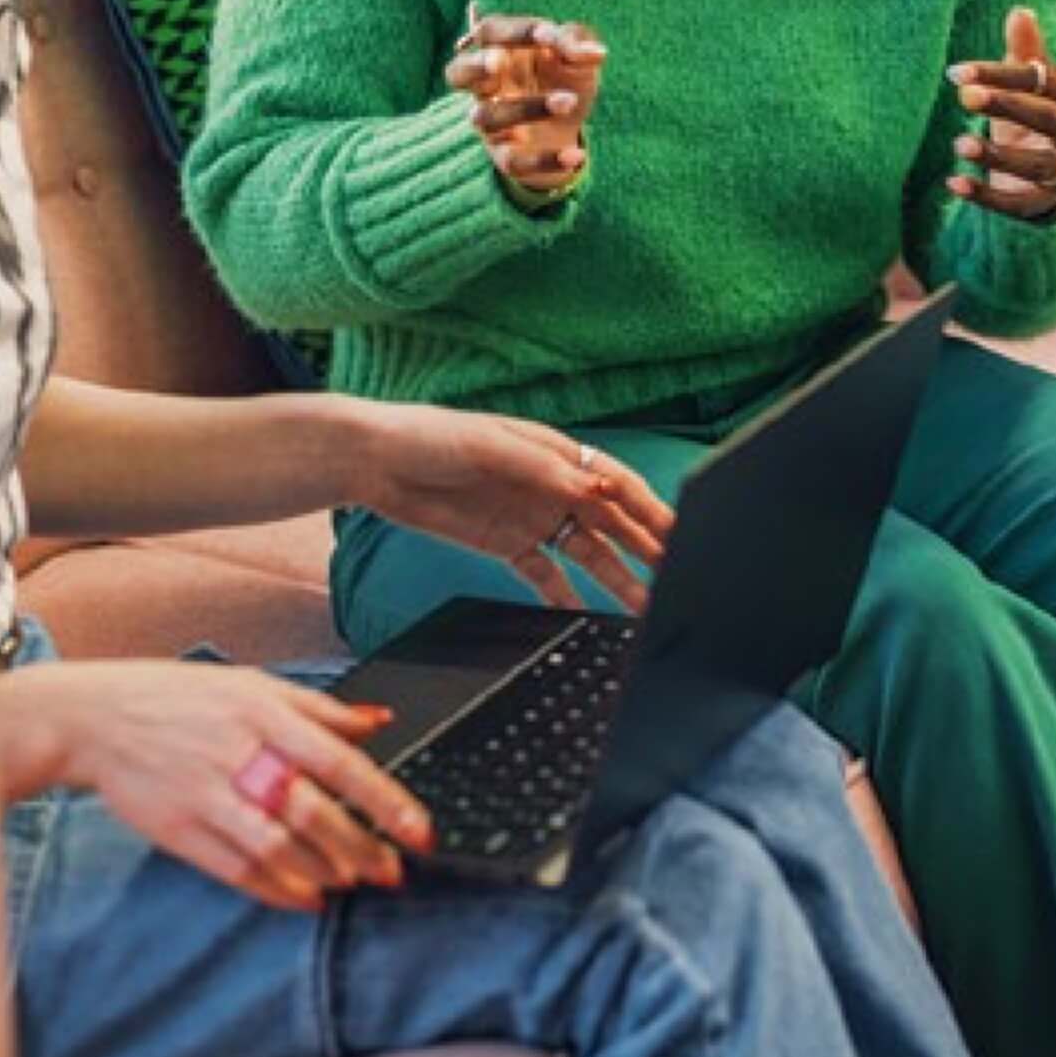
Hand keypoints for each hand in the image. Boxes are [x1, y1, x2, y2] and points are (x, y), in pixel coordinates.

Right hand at [6, 659, 437, 912]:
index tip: (418, 830)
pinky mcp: (179, 830)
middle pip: (312, 811)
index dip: (384, 800)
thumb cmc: (179, 697)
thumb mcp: (251, 684)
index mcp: (262, 713)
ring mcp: (206, 795)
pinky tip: (306, 896)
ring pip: (277, 846)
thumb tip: (378, 723)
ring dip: (323, 871)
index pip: (338, 761)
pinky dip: (277, 889)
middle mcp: (237, 754)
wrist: (94, 718)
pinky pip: (237, 869)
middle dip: (361, 847)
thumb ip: (318, 707)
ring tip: (353, 883)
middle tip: (392, 870)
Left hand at [350, 400, 673, 608]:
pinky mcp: (507, 544)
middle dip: (646, 549)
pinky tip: (586, 619)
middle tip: (676, 577)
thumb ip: (546, 469)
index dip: (651, 510)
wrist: (375, 462)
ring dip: (616, 579)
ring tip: (643, 608)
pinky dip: (568, 597)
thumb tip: (598, 488)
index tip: (679, 536)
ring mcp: (532, 517)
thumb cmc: (432, 437)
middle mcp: (552, 486)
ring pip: (587, 553)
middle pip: (612, 522)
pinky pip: (548, 576)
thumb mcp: (492, 447)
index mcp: (556, 453)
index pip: (618, 484)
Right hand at [447, 13, 605, 196]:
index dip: (515, 32)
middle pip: (457, 72)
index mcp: (498, 50)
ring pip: (487, 117)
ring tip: (569, 101)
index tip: (549, 36)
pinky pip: (513, 162)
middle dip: (475, 65)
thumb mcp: (576, 56)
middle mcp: (485, 86)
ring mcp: (491, 122)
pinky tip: (576, 154)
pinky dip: (544, 160)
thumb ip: (579, 45)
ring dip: (526, 108)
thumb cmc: (562, 78)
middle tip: (499, 62)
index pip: (490, 31)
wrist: (568, 128)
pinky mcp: (504, 156)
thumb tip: (595, 52)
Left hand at [947, 5, 1055, 221]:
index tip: (957, 73)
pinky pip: (1021, 203)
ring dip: (999, 155)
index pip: (1043, 80)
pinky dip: (987, 196)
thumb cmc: (1034, 110)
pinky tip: (953, 184)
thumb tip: (1020, 11)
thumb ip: (1026, 51)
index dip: (1001, 75)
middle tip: (965, 97)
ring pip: (1039, 164)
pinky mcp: (1048, 203)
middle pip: (1048, 117)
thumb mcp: (1029, 82)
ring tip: (959, 144)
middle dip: (1007, 105)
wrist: (1052, 167)